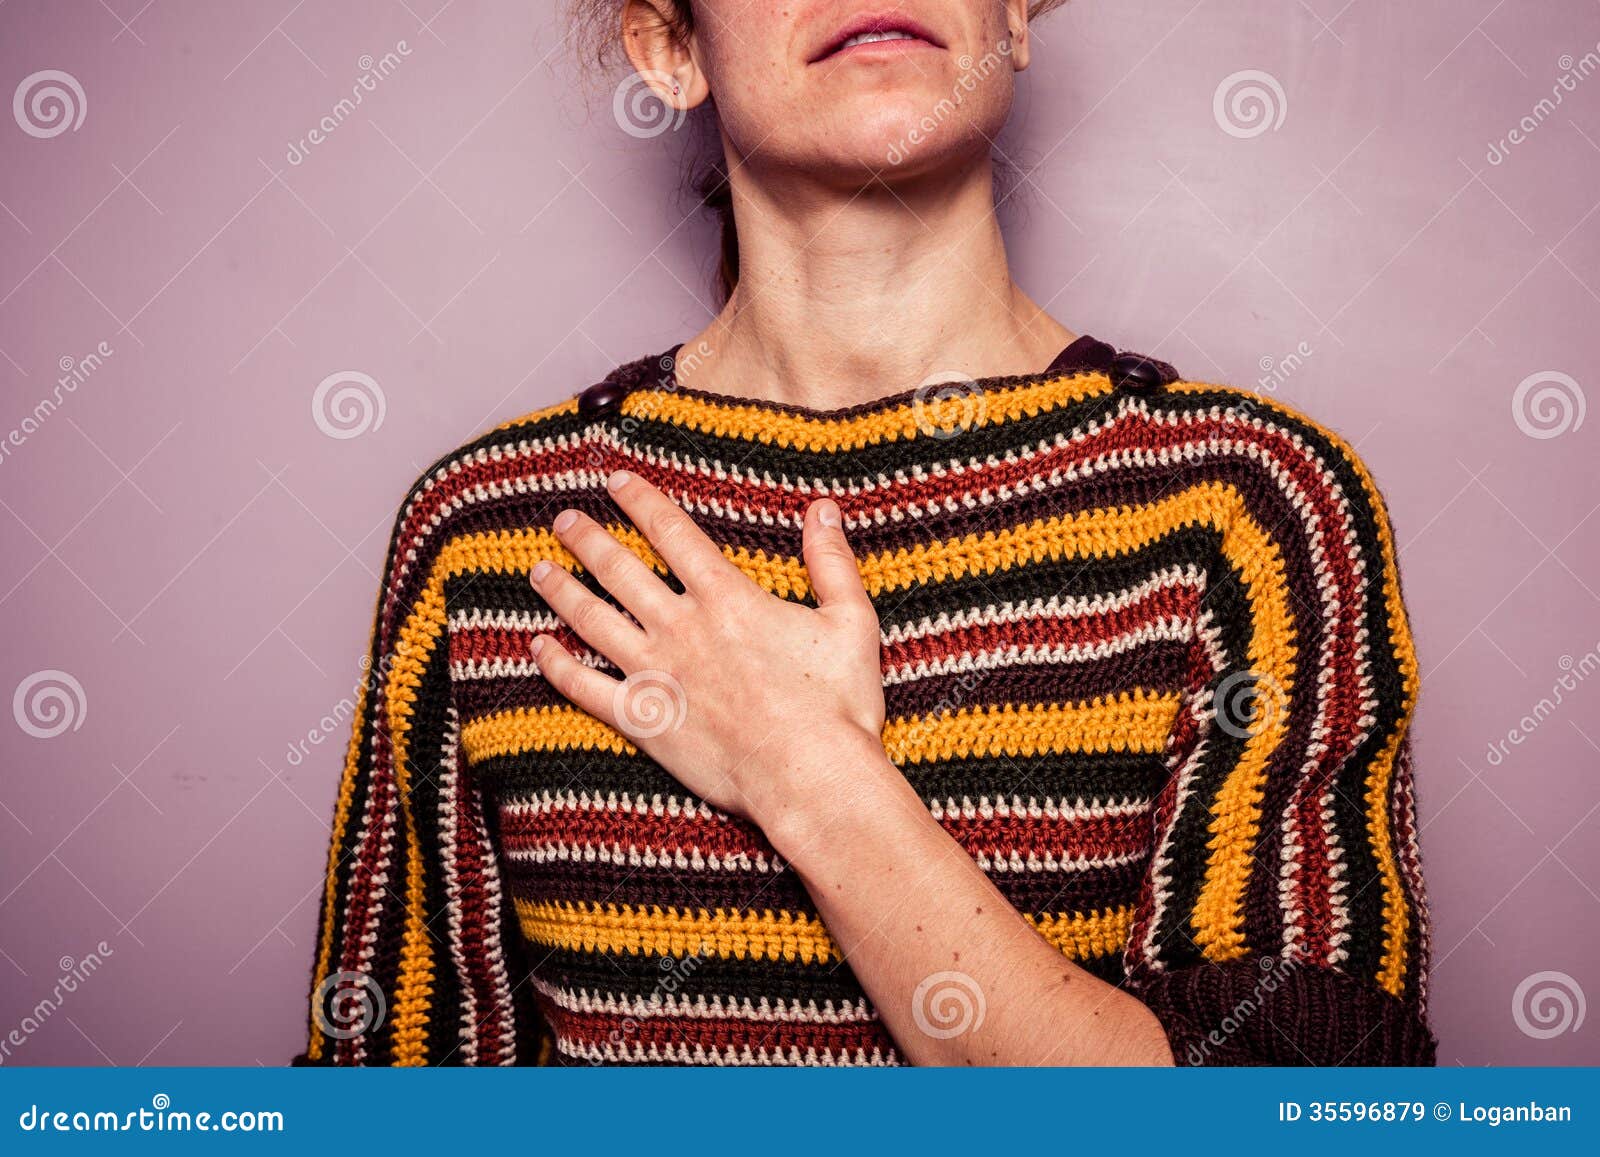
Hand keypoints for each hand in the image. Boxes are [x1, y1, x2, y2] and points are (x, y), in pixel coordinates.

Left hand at [528, 469, 885, 825]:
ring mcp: (657, 673)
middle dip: (587, 540)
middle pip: (620, 570)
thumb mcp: (851, 621)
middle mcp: (682, 627)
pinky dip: (557, 666)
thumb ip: (832, 563)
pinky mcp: (644, 720)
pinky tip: (538, 648)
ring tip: (538, 570)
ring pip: (593, 620)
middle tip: (563, 521)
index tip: (615, 481)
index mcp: (727, 598)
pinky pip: (586, 688)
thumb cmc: (837, 704)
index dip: (640, 502)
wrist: (810, 776)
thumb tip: (823, 511)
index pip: (672, 534)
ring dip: (561, 592)